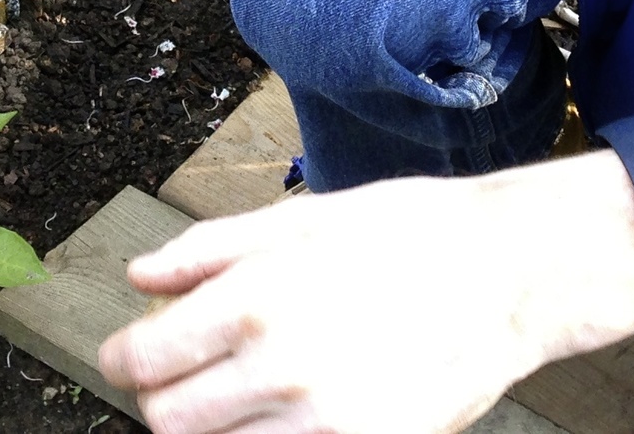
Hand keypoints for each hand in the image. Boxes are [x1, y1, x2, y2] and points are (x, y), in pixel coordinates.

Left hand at [98, 151, 633, 433]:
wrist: (509, 274)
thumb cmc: (407, 233)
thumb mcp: (299, 220)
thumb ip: (207, 251)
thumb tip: (140, 278)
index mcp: (254, 303)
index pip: (141, 362)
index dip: (125, 358)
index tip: (133, 353)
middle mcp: (280, 372)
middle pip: (168, 422)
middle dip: (166, 396)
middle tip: (190, 373)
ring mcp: (326, 426)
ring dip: (217, 429)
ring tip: (246, 393)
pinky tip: (287, 415)